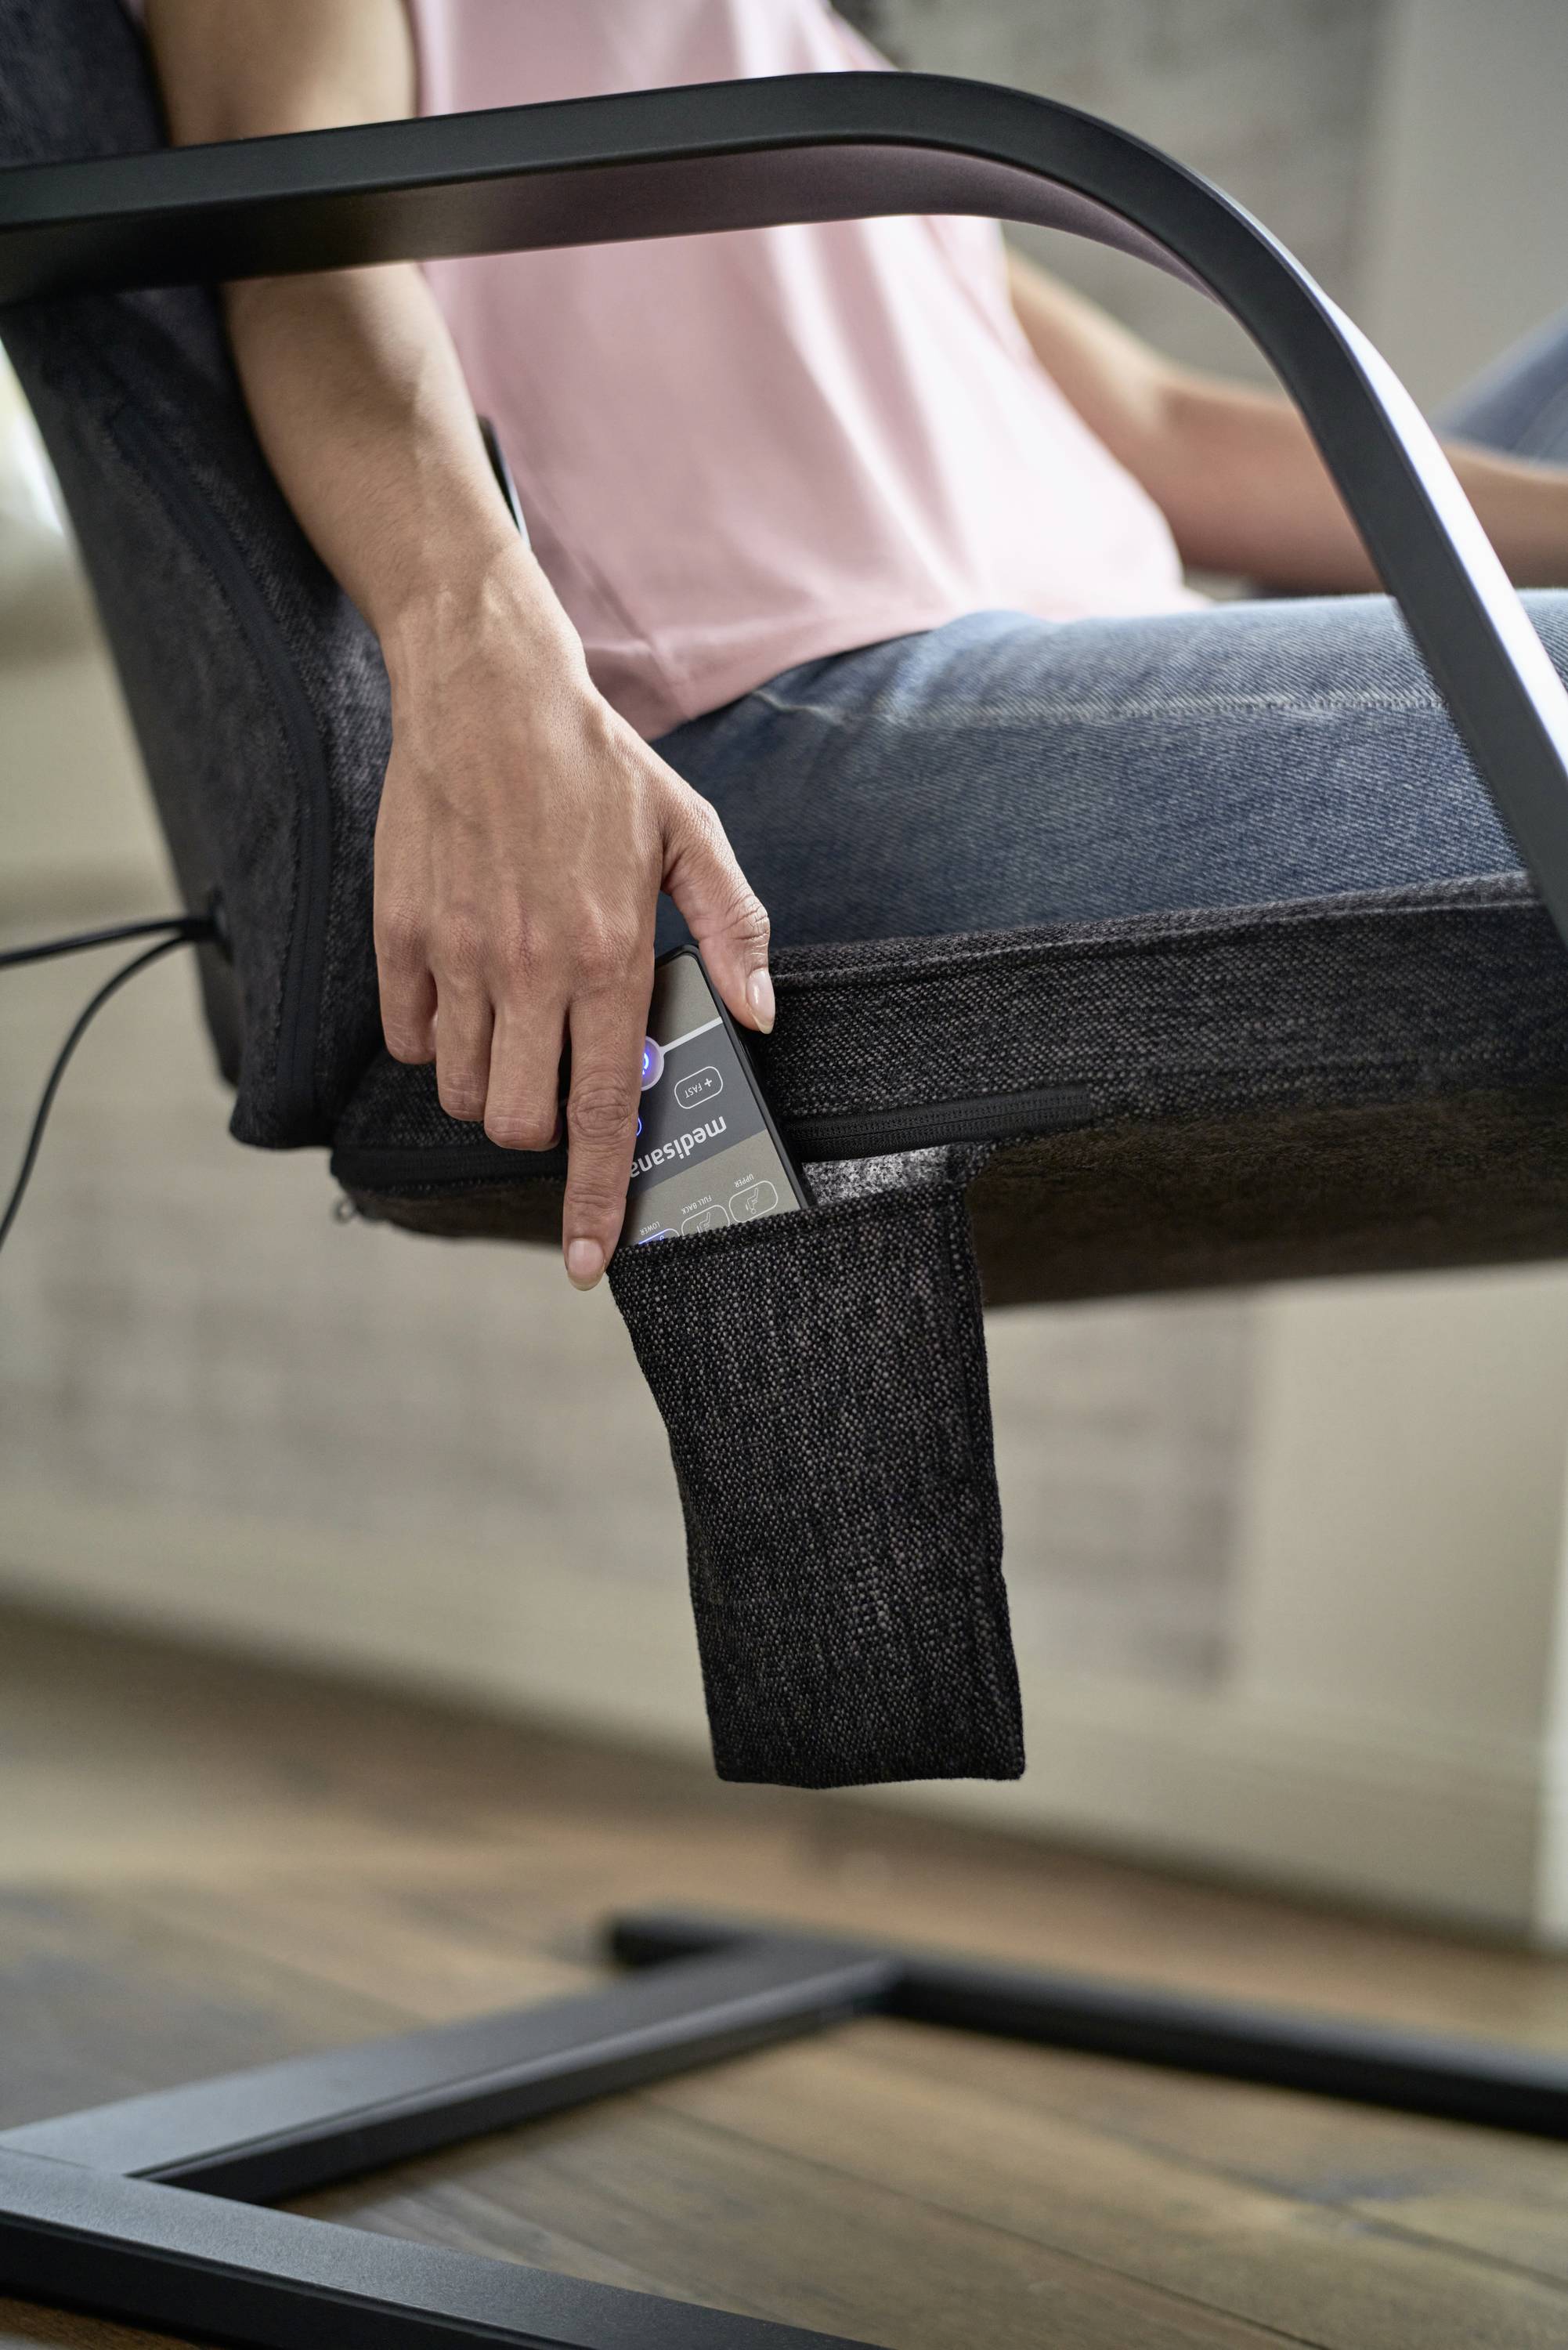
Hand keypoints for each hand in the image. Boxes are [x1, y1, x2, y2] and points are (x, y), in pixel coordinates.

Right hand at [373, 545, 772, 1288]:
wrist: (485, 691)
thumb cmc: (597, 766)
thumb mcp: (690, 835)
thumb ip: (734, 931)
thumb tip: (760, 1019)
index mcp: (608, 957)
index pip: (604, 1112)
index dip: (599, 1199)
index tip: (589, 1262)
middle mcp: (528, 969)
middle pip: (516, 1123)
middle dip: (539, 1127)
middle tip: (556, 1073)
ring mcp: (456, 955)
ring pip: (458, 1091)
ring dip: (486, 1083)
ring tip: (513, 1020)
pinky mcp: (399, 935)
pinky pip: (407, 1036)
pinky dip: (432, 1038)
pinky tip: (463, 987)